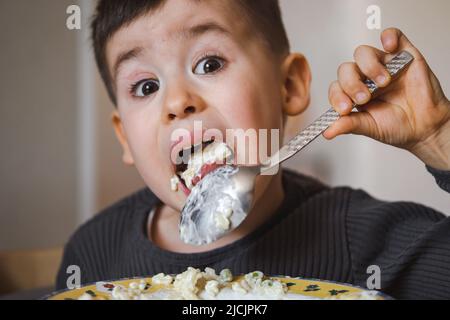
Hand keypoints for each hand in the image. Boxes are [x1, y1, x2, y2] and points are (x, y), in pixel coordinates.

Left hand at [324, 28, 449, 169]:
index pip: (336, 88)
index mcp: (353, 94)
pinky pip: (392, 35)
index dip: (337, 96)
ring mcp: (382, 65)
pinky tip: (389, 47)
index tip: (345, 109)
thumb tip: (327, 132)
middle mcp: (364, 78)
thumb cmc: (397, 126)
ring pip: (363, 53)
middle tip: (364, 98)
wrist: (425, 126)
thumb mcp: (370, 128)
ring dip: (369, 67)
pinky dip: (388, 37)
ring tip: (383, 83)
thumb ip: (349, 125)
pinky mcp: (403, 55)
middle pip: (346, 69)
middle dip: (351, 84)